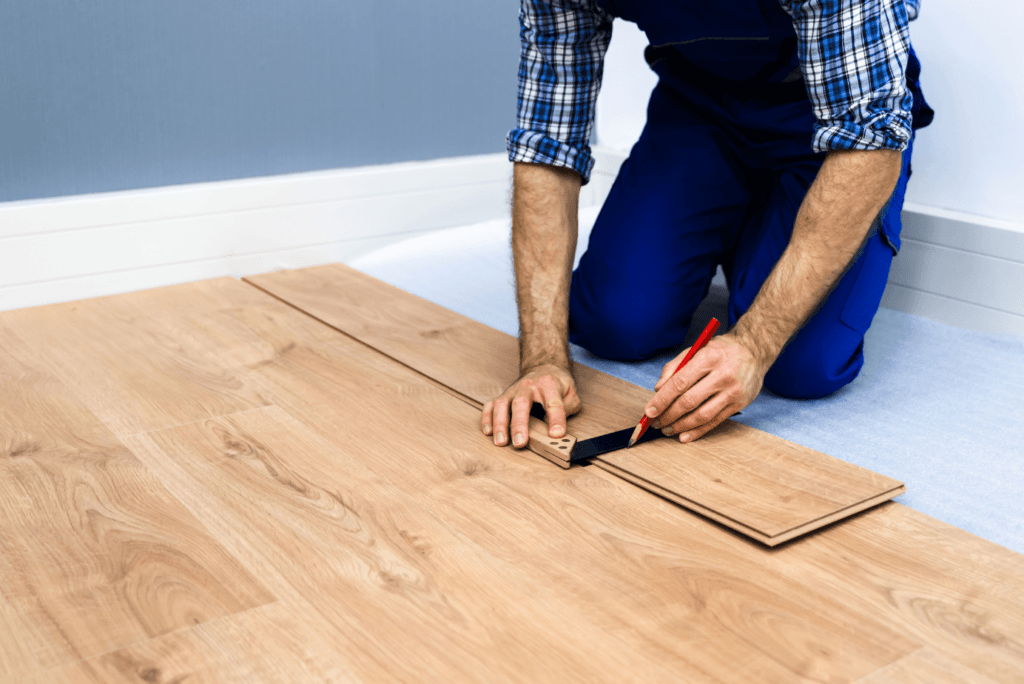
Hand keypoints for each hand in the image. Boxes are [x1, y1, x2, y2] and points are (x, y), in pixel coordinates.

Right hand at [481, 364, 581, 448]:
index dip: (556, 419)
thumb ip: (569, 407)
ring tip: (501, 441)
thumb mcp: (571, 391)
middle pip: (521, 403)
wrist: (543, 367)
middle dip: (519, 424)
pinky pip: (491, 404)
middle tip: (520, 442)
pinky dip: (488, 418)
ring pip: (503, 404)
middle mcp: (528, 386)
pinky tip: (488, 431)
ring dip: (500, 423)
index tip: (556, 434)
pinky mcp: (503, 395)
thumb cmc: (557, 384)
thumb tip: (557, 426)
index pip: (553, 403)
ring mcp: (513, 390)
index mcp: (549, 384)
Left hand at [645, 333, 765, 442]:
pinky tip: (684, 435)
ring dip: (681, 426)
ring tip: (667, 429)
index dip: (662, 399)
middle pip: (689, 401)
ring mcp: (732, 391)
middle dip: (668, 415)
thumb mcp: (696, 349)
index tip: (649, 411)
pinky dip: (697, 431)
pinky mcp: (739, 404)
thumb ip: (674, 367)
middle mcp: (722, 375)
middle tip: (655, 422)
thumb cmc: (720, 351)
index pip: (679, 382)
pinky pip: (715, 422)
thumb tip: (658, 389)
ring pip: (702, 415)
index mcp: (708, 358)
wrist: (755, 350)